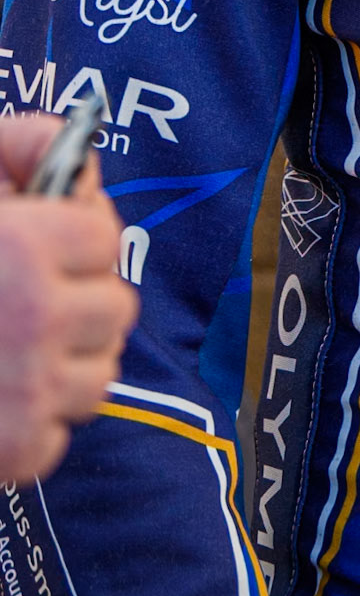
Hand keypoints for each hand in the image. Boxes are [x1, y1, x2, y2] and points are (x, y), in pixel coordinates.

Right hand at [0, 117, 138, 483]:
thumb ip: (16, 147)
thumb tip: (76, 158)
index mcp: (24, 244)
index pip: (102, 237)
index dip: (72, 240)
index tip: (42, 248)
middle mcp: (37, 315)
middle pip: (114, 308)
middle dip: (77, 304)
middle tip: (26, 306)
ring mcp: (29, 388)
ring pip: (98, 376)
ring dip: (62, 367)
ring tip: (8, 356)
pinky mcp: (14, 448)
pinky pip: (55, 437)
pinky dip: (28, 427)